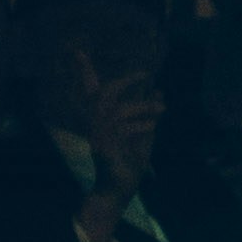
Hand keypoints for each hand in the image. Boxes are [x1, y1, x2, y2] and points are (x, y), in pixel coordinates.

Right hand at [76, 53, 162, 215]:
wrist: (119, 190)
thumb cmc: (129, 162)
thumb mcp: (143, 134)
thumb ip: (149, 113)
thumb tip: (159, 90)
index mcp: (102, 119)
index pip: (91, 90)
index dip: (84, 71)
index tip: (79, 50)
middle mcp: (96, 125)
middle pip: (103, 94)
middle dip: (124, 81)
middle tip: (144, 73)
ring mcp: (99, 136)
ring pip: (119, 111)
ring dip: (143, 106)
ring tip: (162, 106)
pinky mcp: (106, 148)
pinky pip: (125, 129)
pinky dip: (142, 125)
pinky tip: (152, 127)